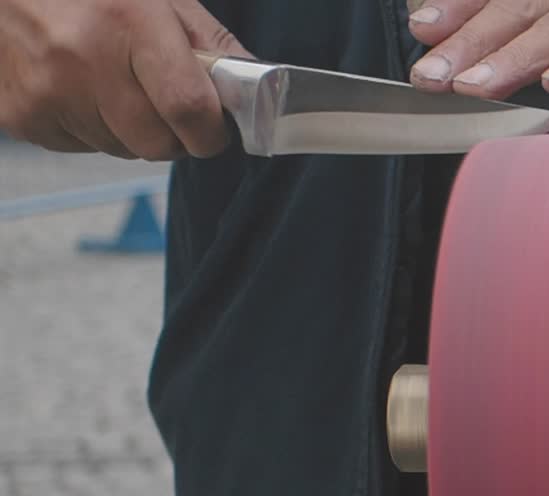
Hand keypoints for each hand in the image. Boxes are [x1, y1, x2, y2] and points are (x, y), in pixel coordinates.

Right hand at [0, 0, 251, 159]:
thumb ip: (211, 43)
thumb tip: (256, 91)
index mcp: (128, 22)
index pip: (189, 108)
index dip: (211, 131)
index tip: (215, 129)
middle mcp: (83, 59)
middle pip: (158, 144)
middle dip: (175, 135)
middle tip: (166, 103)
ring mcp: (47, 92)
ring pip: (122, 150)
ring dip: (131, 131)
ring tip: (114, 83)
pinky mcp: (22, 116)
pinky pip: (84, 148)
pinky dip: (93, 129)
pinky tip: (81, 89)